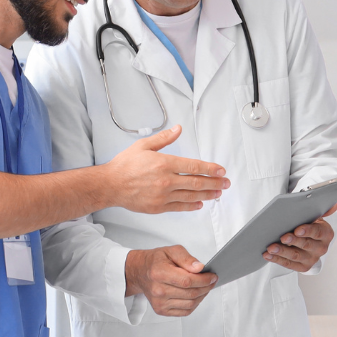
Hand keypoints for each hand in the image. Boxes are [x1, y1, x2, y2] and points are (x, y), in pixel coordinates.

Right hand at [102, 125, 228, 213]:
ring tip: (218, 193)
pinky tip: (200, 204)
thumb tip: (178, 129)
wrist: (110, 185)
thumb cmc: (124, 165)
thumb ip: (163, 138)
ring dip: (207, 195)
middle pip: (196, 182)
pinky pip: (179, 207)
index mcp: (164, 163)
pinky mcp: (158, 207)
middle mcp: (166, 180)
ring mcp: (163, 195)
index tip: (221, 170)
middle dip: (214, 183)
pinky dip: (191, 206)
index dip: (210, 169)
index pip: (194, 166)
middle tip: (225, 183)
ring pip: (191, 196)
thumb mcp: (143, 145)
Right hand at [125, 244, 216, 316]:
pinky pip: (185, 311)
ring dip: (202, 296)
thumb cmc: (156, 261)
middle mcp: (158, 290)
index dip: (204, 280)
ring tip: (205, 287)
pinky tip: (196, 295)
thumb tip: (199, 268)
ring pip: (190, 304)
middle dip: (206, 287)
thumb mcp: (171, 251)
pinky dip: (194, 304)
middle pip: (190, 293)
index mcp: (159, 273)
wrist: (140, 272)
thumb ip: (186, 258)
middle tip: (212, 281)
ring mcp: (159, 303)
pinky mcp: (161, 310)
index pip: (187, 281)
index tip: (213, 276)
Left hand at [264, 205, 336, 272]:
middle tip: (282, 237)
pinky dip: (277, 259)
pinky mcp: (303, 267)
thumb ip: (323, 210)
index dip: (307, 231)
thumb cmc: (310, 225)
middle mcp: (321, 248)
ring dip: (282, 252)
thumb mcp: (317, 216)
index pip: (317, 232)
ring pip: (296, 256)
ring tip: (271, 248)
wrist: (309, 239)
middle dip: (293, 241)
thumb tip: (333, 205)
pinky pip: (289, 264)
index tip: (297, 229)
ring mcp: (312, 259)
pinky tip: (268, 255)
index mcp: (326, 234)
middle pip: (306, 245)